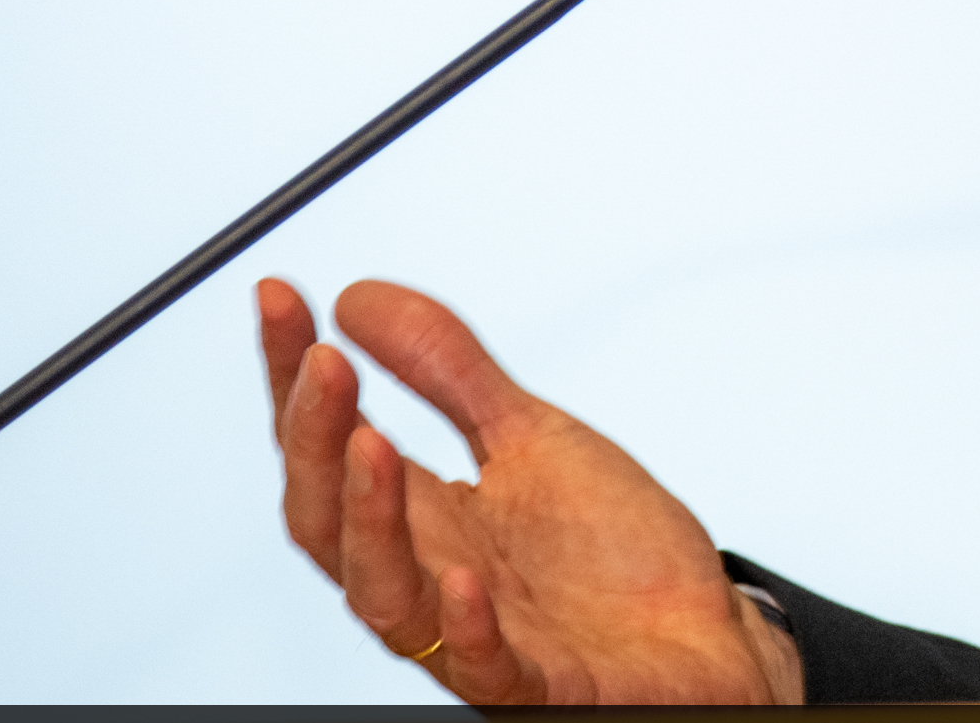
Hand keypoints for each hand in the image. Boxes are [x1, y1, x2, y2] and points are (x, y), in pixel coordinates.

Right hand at [260, 276, 804, 704]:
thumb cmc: (609, 553)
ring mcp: (479, 634)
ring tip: (371, 443)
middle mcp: (431, 576)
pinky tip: (464, 579)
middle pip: (330, 523)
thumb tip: (357, 299)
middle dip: (315, 440)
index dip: (293, 377)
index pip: (330, 447)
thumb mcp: (530, 436)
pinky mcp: (542, 683)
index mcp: (424, 518)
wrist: (701, 637)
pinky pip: (487, 668)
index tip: (278, 294)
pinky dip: (467, 629)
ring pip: (386, 597)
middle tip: (324, 360)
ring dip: (371, 522)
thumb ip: (448, 372)